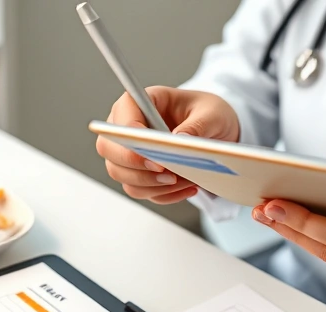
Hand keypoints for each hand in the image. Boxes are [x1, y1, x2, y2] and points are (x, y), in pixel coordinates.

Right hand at [95, 87, 239, 203]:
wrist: (215, 131)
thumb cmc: (207, 114)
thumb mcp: (212, 114)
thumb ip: (197, 126)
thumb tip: (179, 140)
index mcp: (138, 103)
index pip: (119, 120)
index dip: (130, 139)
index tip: (153, 154)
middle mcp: (126, 128)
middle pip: (109, 151)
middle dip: (137, 168)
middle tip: (168, 175)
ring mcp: (129, 154)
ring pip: (123, 176)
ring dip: (153, 185)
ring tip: (185, 180)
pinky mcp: (139, 174)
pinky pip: (141, 191)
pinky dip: (164, 194)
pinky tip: (187, 187)